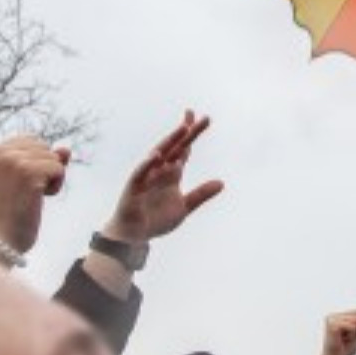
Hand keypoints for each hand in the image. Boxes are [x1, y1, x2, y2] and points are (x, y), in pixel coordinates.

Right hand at [0, 135, 71, 253]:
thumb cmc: (9, 215)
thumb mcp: (23, 180)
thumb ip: (43, 159)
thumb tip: (66, 149)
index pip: (32, 141)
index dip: (35, 164)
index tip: (17, 187)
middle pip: (45, 147)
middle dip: (43, 170)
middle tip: (22, 194)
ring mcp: (13, 161)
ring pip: (54, 158)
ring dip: (49, 180)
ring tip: (27, 198)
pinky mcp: (28, 172)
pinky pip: (59, 169)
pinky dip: (55, 187)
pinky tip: (37, 200)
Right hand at [102, 110, 223, 243]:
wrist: (135, 236)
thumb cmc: (156, 219)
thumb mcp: (184, 207)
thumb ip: (201, 194)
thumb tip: (221, 183)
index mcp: (172, 173)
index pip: (184, 148)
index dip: (193, 134)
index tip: (204, 118)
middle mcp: (160, 170)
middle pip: (176, 147)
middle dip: (187, 132)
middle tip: (201, 118)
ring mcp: (146, 176)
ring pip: (160, 155)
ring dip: (171, 142)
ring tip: (184, 129)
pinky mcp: (134, 187)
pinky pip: (141, 173)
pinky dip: (148, 164)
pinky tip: (157, 156)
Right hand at [318, 310, 355, 354]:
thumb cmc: (345, 351)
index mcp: (338, 316)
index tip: (349, 336)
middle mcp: (333, 315)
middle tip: (345, 340)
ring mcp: (331, 319)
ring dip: (354, 334)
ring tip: (343, 340)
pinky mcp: (332, 325)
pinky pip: (353, 327)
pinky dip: (352, 336)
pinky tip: (342, 340)